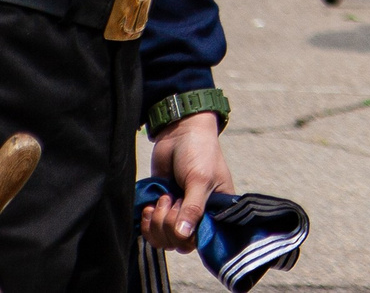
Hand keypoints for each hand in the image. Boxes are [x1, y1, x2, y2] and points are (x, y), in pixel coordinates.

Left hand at [141, 111, 232, 252]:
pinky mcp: (160, 209)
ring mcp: (178, 213)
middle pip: (178, 242)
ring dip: (156, 222)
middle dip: (168, 223)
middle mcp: (198, 215)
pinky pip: (150, 230)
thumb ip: (193, 209)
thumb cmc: (199, 153)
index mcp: (216, 210)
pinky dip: (146, 221)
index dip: (188, 233)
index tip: (183, 212)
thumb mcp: (200, 180)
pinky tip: (149, 206)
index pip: (202, 239)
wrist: (179, 133)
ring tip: (161, 199)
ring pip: (163, 239)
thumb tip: (183, 235)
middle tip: (170, 199)